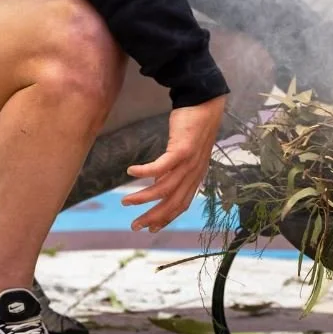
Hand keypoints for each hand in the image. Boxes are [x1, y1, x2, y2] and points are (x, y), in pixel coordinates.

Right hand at [123, 95, 226, 232]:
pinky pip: (161, 166)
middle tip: (135, 226)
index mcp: (195, 176)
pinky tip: (131, 173)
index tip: (150, 229)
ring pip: (164, 188)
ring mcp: (189, 162)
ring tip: (126, 201)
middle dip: (152, 217)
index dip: (166, 219)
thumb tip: (155, 185)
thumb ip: (172, 171)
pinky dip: (145, 172)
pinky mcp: (182, 149)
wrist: (206, 104)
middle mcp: (194, 173)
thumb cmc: (193, 128)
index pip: (181, 204)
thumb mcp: (183, 154)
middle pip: (172, 202)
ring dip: (143, 197)